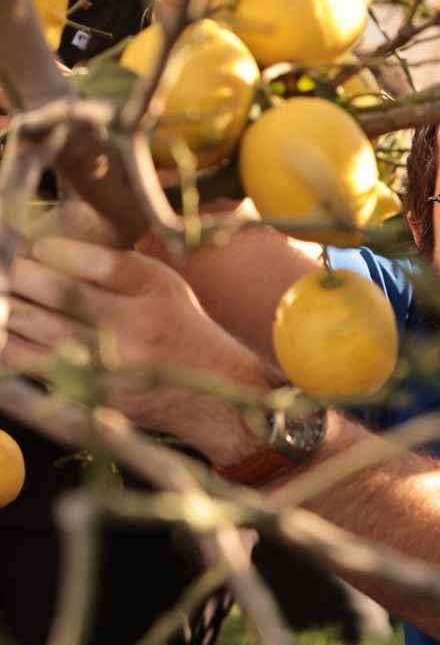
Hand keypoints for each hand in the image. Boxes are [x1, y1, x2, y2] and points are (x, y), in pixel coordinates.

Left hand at [3, 236, 273, 462]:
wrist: (213, 394)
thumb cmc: (178, 328)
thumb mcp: (161, 284)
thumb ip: (110, 264)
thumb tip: (40, 251)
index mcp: (152, 293)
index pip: (89, 263)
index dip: (50, 252)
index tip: (34, 249)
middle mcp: (134, 330)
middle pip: (57, 294)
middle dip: (20, 277)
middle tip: (9, 271)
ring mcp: (113, 367)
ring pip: (40, 329)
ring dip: (12, 309)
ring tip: (8, 297)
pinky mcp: (96, 395)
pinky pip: (38, 366)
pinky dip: (15, 346)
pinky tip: (10, 332)